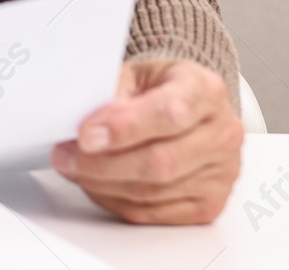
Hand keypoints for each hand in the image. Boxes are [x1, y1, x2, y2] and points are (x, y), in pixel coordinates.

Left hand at [52, 58, 242, 223]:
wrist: (188, 107)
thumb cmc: (158, 88)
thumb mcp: (135, 75)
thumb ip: (113, 96)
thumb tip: (85, 127)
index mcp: (205, 90)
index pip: (170, 113)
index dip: (124, 128)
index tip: (86, 136)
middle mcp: (222, 133)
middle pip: (161, 162)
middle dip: (104, 163)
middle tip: (66, 156)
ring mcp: (221, 173)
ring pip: (154, 192)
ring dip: (103, 184)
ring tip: (74, 168)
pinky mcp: (209, 204)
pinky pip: (154, 213)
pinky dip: (115, 201)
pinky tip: (96, 184)